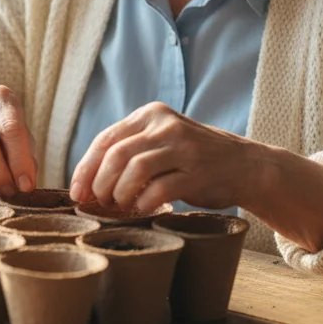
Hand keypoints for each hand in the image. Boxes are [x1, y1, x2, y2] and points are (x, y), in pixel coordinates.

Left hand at [69, 102, 258, 213]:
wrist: (245, 166)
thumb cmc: (193, 159)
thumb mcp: (161, 141)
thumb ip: (130, 150)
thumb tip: (86, 180)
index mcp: (150, 115)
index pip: (105, 139)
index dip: (85, 168)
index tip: (77, 192)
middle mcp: (166, 126)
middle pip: (116, 154)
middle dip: (100, 184)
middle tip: (99, 202)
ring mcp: (183, 148)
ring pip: (134, 170)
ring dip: (120, 193)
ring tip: (121, 205)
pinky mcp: (197, 172)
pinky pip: (159, 190)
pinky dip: (145, 203)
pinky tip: (143, 209)